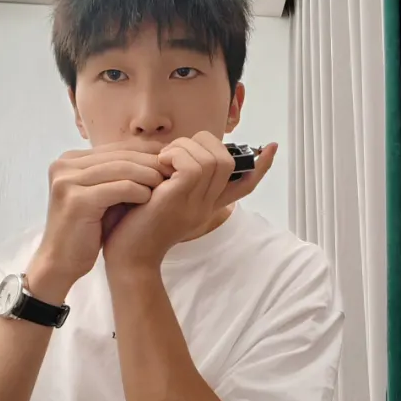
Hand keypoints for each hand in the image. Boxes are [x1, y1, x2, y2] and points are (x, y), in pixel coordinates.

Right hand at [29, 139, 171, 288]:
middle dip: (149, 161)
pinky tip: (151, 197)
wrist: (61, 261)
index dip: (145, 151)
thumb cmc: (86, 229)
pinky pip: (117, 189)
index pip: (115, 148)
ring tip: (166, 182)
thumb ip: (117, 174)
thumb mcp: (101, 194)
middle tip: (172, 168)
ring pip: (120, 169)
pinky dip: (137, 191)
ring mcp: (67, 181)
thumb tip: (154, 154)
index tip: (169, 158)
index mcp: (69, 161)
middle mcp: (64, 166)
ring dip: (147, 174)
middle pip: (118, 156)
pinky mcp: (76, 200)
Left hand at [102, 132, 277, 271]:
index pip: (245, 185)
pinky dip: (176, 155)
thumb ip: (176, 183)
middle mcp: (207, 205)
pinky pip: (193, 166)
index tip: (272, 148)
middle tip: (176, 150)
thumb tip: (175, 153)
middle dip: (205, 142)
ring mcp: (197, 204)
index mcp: (207, 205)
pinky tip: (160, 164)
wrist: (128, 258)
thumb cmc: (136, 227)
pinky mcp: (180, 199)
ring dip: (185, 147)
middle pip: (228, 161)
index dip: (261, 166)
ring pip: (212, 159)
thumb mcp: (161, 202)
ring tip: (164, 158)